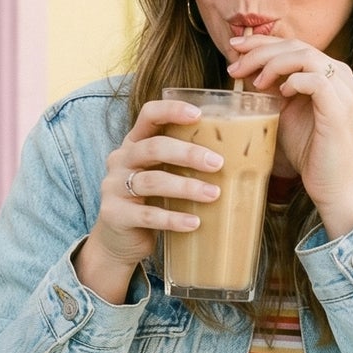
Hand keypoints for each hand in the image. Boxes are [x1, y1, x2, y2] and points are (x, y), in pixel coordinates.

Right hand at [73, 98, 224, 301]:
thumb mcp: (161, 175)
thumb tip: (239, 157)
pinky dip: (173, 218)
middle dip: (188, 153)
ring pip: (152, 181)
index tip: (199, 115)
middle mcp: (121, 160)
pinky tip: (194, 223)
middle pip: (153, 148)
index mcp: (134, 143)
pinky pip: (147, 215)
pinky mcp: (115, 215)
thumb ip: (183, 163)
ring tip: (214, 194)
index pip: (148, 115)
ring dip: (186, 187)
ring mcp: (113, 187)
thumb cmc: (150, 202)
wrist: (118, 241)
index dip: (172, 110)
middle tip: (218, 164)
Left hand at [226, 35, 352, 237]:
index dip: (261, 42)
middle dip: (260, 51)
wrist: (332, 186)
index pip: (293, 45)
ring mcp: (344, 89)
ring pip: (305, 56)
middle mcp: (341, 75)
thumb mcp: (283, 112)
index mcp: (329, 73)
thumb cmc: (308, 151)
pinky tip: (280, 94)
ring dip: (273, 64)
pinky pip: (315, 80)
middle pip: (296, 45)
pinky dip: (293, 81)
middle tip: (234, 66)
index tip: (233, 47)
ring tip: (255, 83)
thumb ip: (270, 90)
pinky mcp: (340, 107)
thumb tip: (243, 70)